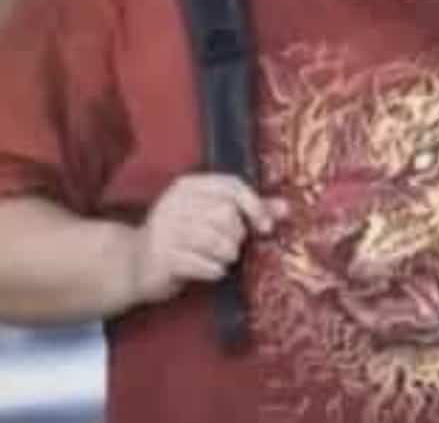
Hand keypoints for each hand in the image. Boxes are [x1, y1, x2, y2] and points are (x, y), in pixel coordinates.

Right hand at [126, 174, 286, 306]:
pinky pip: (206, 265)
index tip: (265, 226)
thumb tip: (285, 208)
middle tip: (228, 244)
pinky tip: (207, 269)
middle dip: (237, 236)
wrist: (133, 263)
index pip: (232, 187)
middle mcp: (176, 203)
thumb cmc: (181, 236)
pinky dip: (214, 271)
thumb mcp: (210, 214)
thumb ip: (248, 208)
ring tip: (218, 257)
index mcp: (189, 185)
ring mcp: (166, 230)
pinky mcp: (163, 257)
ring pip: (219, 242)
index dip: (254, 206)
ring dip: (227, 256)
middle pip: (227, 215)